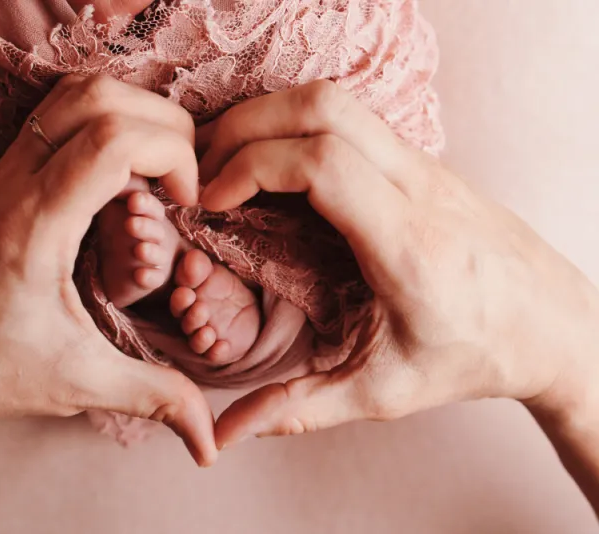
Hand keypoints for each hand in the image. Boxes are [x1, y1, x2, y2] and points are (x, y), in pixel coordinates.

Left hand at [0, 75, 216, 465]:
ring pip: (70, 96)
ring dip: (126, 115)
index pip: (114, 138)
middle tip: (180, 179)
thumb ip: (154, 398)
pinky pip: (51, 120)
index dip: (173, 154)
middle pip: (97, 96)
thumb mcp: (75, 383)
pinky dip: (97, 127)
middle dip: (161, 124)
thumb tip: (209, 438)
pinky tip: (113, 185)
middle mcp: (11, 184)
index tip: (186, 203)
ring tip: (151, 174)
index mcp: (33, 226)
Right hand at [197, 81, 598, 447]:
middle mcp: (417, 187)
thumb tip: (229, 433)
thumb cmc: (475, 356)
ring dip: (268, 117)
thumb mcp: (383, 392)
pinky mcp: (421, 162)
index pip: (321, 162)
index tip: (212, 200)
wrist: (554, 324)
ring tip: (229, 161)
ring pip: (334, 100)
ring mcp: (423, 165)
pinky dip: (295, 126)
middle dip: (245, 125)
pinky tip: (275, 169)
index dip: (251, 166)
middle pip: (320, 107)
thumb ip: (300, 410)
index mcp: (406, 242)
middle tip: (205, 169)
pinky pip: (348, 118)